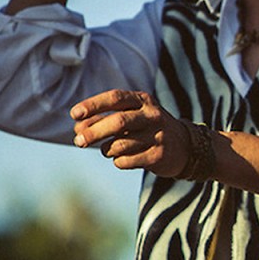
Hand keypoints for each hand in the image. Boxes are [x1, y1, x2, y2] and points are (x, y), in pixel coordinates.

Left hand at [71, 89, 189, 176]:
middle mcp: (152, 116)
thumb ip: (103, 119)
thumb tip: (78, 129)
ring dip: (106, 149)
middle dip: (94, 132)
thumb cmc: (146, 128)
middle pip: (118, 122)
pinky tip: (123, 158)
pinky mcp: (158, 156)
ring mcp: (157, 136)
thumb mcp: (130, 116)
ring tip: (106, 149)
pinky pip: (126, 161)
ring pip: (120, 145)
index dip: (93, 105)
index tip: (74, 114)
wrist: (183, 146)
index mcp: (143, 100)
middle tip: (78, 141)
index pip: (115, 98)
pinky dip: (117, 161)